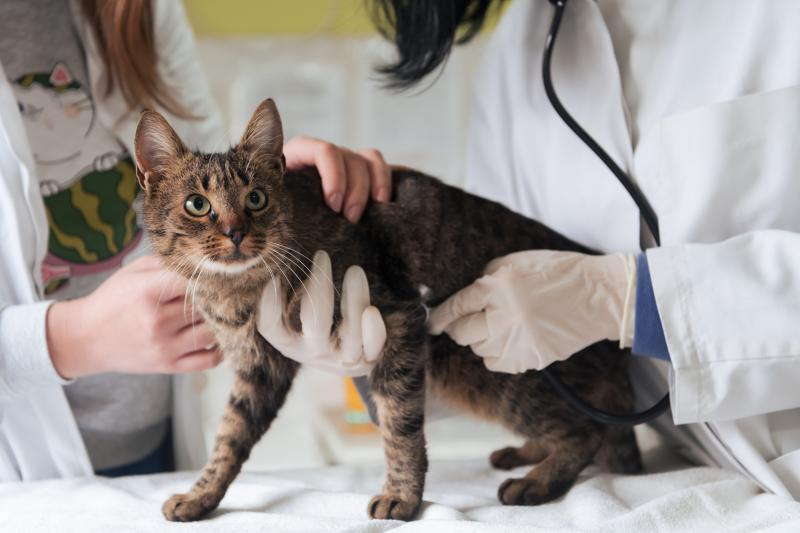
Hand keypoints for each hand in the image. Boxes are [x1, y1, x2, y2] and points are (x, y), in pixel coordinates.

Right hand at [47, 256, 221, 377]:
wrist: (85, 339)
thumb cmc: (112, 301)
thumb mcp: (132, 272)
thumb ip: (167, 263)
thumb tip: (201, 259)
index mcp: (148, 292)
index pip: (195, 280)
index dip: (211, 276)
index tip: (218, 273)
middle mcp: (158, 321)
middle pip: (207, 305)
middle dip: (219, 297)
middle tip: (229, 291)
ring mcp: (165, 347)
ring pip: (213, 331)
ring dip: (220, 321)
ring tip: (221, 312)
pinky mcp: (169, 366)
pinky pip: (209, 360)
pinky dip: (220, 349)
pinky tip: (215, 336)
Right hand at [256, 251, 386, 375]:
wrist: (348, 355)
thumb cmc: (316, 321)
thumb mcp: (296, 309)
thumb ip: (291, 288)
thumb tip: (278, 261)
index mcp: (289, 341)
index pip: (271, 327)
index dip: (270, 307)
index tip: (275, 278)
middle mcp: (314, 352)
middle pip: (316, 326)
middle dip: (320, 290)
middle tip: (322, 256)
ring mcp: (343, 359)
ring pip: (350, 336)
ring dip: (354, 302)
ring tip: (354, 271)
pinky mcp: (368, 360)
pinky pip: (374, 348)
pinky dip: (374, 331)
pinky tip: (371, 311)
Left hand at [284, 136, 390, 222]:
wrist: (280, 227)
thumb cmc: (277, 218)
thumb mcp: (276, 207)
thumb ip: (278, 202)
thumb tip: (274, 215)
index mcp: (298, 154)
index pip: (323, 151)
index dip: (334, 176)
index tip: (334, 205)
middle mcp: (323, 154)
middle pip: (349, 158)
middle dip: (354, 191)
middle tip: (349, 219)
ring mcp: (343, 161)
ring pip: (367, 160)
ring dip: (371, 188)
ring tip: (363, 216)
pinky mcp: (360, 171)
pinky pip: (378, 165)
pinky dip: (384, 182)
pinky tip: (381, 204)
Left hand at [428, 251, 636, 372]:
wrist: (600, 296)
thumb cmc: (558, 272)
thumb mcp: (516, 262)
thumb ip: (486, 278)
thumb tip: (461, 295)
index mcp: (497, 288)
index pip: (456, 307)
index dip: (439, 316)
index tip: (430, 321)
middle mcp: (503, 317)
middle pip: (462, 333)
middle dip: (458, 327)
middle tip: (465, 321)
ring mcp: (517, 342)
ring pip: (478, 350)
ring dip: (481, 339)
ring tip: (498, 326)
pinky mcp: (530, 360)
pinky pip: (496, 364)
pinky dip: (496, 354)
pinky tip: (509, 341)